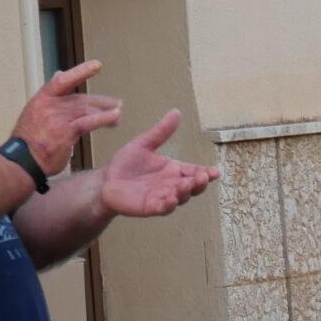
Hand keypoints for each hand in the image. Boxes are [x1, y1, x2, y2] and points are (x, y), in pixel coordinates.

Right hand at [10, 61, 122, 174]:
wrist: (22, 160)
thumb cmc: (29, 141)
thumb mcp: (35, 113)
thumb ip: (51, 97)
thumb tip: (60, 74)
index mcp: (41, 99)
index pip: (61, 81)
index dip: (80, 71)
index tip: (97, 65)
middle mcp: (49, 105)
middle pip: (81, 98)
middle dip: (101, 101)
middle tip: (117, 103)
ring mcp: (57, 118)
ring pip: (87, 109)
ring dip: (106, 111)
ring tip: (119, 114)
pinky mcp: (66, 131)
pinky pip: (88, 122)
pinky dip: (104, 118)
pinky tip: (116, 118)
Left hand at [97, 110, 217, 217]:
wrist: (105, 179)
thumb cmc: (126, 164)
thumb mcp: (144, 144)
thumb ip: (161, 131)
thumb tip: (176, 112)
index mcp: (174, 171)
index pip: (195, 172)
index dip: (206, 173)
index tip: (215, 171)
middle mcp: (172, 185)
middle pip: (192, 187)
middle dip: (199, 183)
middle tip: (203, 177)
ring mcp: (163, 197)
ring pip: (181, 198)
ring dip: (185, 192)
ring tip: (186, 184)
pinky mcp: (150, 207)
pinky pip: (162, 208)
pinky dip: (168, 205)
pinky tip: (171, 199)